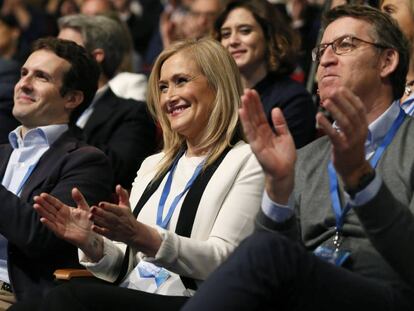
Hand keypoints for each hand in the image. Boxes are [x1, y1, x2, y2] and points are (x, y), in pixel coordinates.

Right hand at [33, 188, 103, 260]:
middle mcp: (61, 217)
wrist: (92, 234)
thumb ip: (79, 199)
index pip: (55, 203)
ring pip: (49, 217)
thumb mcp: (84, 208)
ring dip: (42, 212)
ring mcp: (60, 225)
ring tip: (36, 206)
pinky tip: (43, 219)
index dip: (49, 199)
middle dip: (42, 204)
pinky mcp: (62, 233)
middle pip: (50, 209)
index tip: (42, 194)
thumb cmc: (88, 221)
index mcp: (65, 210)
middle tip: (35, 198)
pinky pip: (54, 227)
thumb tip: (74, 189)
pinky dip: (48, 223)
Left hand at [90, 185, 161, 256]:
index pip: (115, 209)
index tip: (101, 203)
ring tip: (90, 216)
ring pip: (106, 224)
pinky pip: (105, 233)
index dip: (108, 206)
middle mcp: (119, 220)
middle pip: (110, 216)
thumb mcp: (127, 205)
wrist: (134, 233)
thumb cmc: (128, 217)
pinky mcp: (112, 235)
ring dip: (98, 220)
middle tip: (92, 209)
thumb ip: (122, 195)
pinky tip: (93, 227)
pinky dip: (99, 230)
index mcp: (123, 212)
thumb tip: (118, 186)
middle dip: (101, 213)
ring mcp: (116, 228)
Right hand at [239, 89, 295, 203]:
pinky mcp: (256, 146)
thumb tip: (275, 108)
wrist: (286, 172)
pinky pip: (250, 132)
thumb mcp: (285, 136)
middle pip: (253, 115)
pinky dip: (246, 121)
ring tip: (243, 97)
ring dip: (246, 109)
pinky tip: (242, 112)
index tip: (252, 92)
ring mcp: (256, 140)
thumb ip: (280, 123)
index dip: (256, 103)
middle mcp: (259, 134)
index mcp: (266, 131)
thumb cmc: (285, 156)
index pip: (259, 114)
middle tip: (246, 90)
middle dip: (250, 103)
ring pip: (250, 121)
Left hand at [316, 87, 372, 187]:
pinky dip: (326, 125)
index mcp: (363, 125)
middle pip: (352, 112)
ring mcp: (352, 140)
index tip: (340, 87)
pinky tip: (318, 117)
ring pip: (345, 122)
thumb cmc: (350, 147)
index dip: (350, 96)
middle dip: (342, 100)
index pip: (359, 107)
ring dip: (335, 110)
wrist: (353, 168)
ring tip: (325, 101)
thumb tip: (339, 101)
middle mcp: (360, 131)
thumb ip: (348, 118)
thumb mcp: (354, 131)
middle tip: (331, 90)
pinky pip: (334, 135)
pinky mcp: (343, 148)